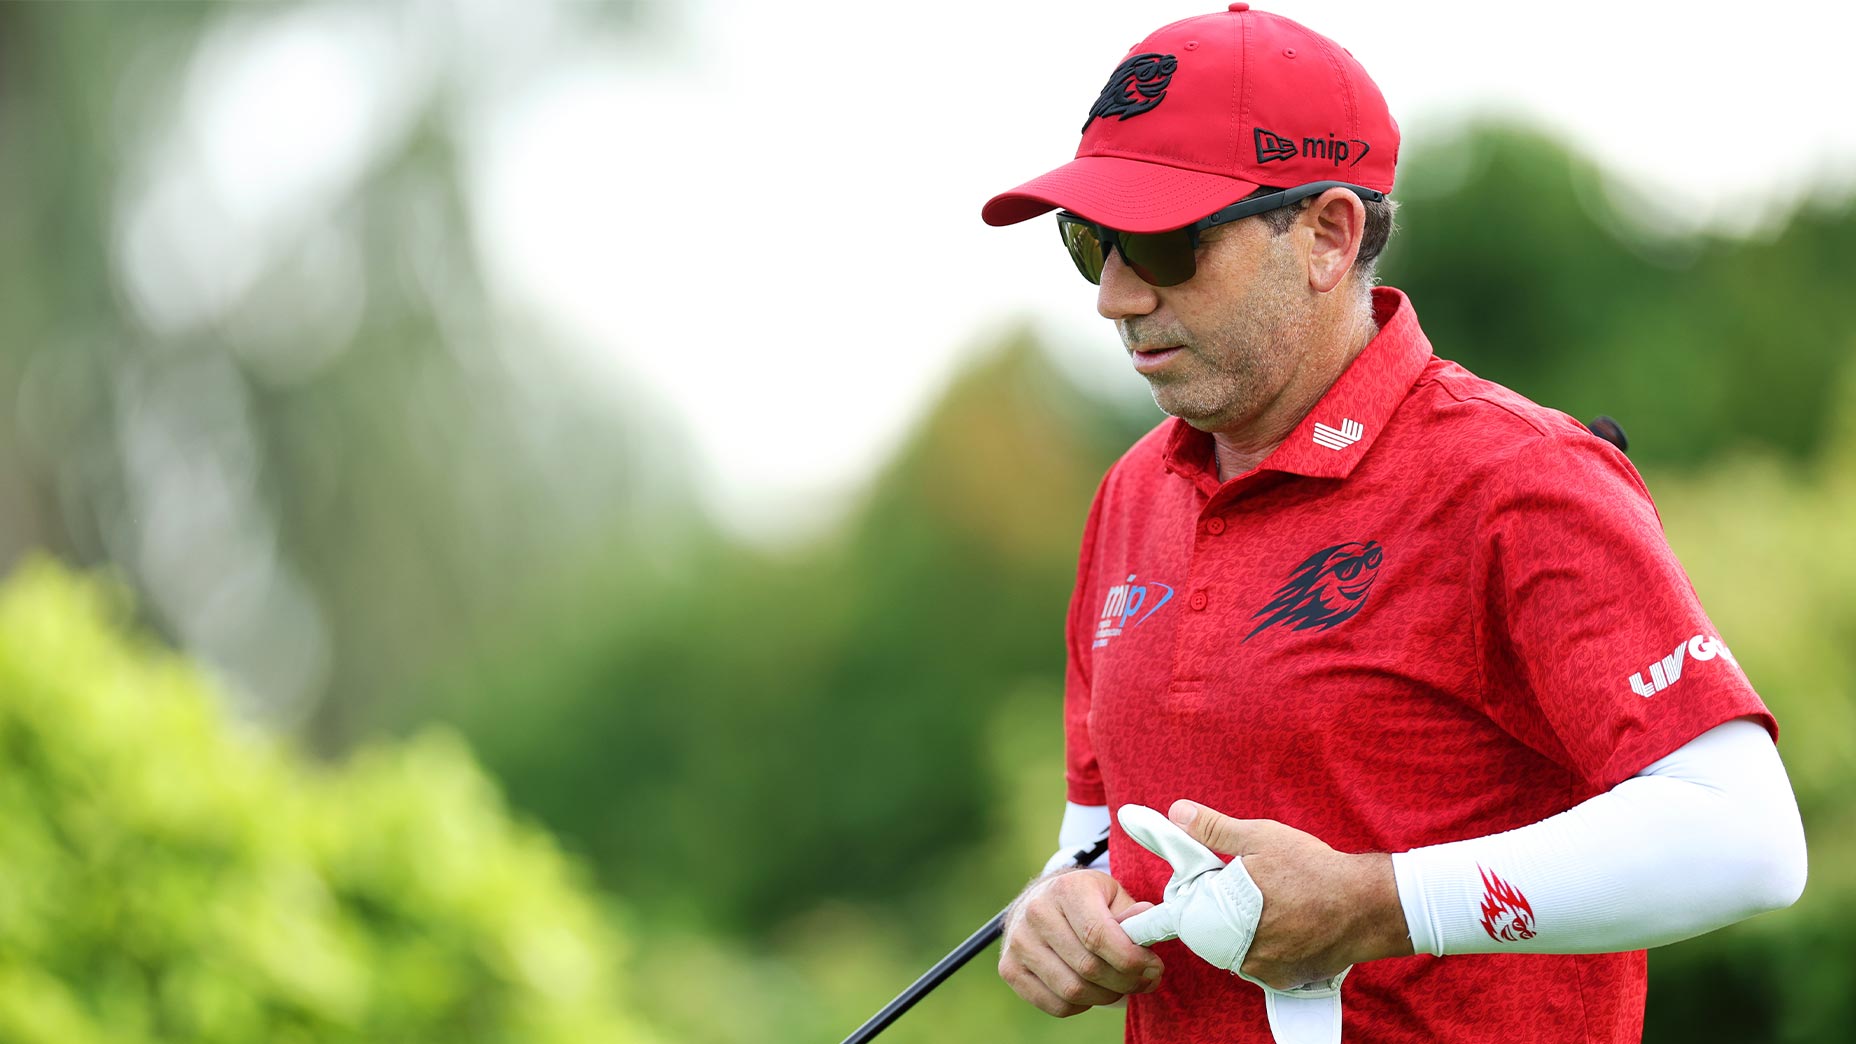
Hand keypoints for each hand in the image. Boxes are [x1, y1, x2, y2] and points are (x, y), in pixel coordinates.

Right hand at [998, 869, 1164, 1016]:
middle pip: (1088, 968)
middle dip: (1126, 982)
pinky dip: (1082, 1005)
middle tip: (1144, 980)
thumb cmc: (1086, 900)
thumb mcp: (1112, 895)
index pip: (1099, 935)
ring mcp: (1018, 943)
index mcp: (1066, 889)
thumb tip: (1148, 927)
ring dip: (1106, 996)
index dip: (1131, 960)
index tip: (1153, 968)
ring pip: (1072, 991)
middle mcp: (1036, 913)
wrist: (1041, 901)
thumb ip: (1133, 914)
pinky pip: (1056, 1005)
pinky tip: (1092, 988)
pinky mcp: (1010, 969)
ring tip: (1120, 985)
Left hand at [1131, 799, 1411, 989]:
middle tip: (1239, 887)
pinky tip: (1281, 923)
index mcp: (1225, 913)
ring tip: (1264, 903)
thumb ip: (1214, 829)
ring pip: (1231, 948)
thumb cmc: (1314, 868)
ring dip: (1237, 929)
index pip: (1183, 914)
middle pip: (1207, 932)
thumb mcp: (1261, 837)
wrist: (1368, 905)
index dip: (1178, 904)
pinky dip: (1261, 945)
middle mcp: (1239, 949)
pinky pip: (1257, 963)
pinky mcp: (1282, 980)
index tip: (1172, 902)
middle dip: (1213, 910)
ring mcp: (1261, 969)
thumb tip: (1177, 812)